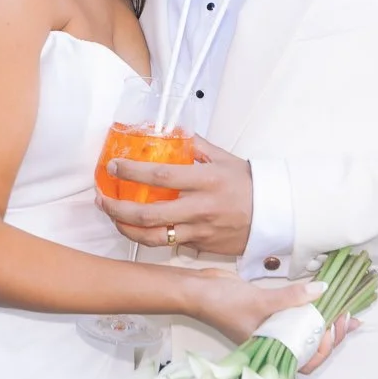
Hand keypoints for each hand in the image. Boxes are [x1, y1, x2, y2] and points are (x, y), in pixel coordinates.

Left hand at [98, 138, 253, 258]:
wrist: (274, 214)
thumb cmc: (248, 184)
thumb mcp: (224, 158)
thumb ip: (196, 146)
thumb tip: (173, 132)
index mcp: (205, 180)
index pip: (160, 177)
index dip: (131, 172)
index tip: (114, 167)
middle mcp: (200, 207)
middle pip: (148, 214)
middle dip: (117, 209)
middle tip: (103, 199)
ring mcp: (200, 230)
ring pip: (153, 237)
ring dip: (126, 229)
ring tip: (113, 218)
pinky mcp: (201, 246)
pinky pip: (170, 245)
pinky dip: (150, 238)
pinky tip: (138, 229)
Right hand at [180, 271, 353, 372]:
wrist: (199, 290)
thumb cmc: (223, 304)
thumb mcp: (261, 301)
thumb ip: (292, 297)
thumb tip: (323, 291)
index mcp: (270, 350)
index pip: (304, 361)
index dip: (323, 349)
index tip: (333, 329)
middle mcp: (274, 342)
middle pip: (310, 348)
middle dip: (331, 336)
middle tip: (345, 318)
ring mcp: (273, 328)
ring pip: (306, 332)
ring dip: (326, 325)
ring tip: (345, 313)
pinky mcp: (271, 312)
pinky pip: (297, 314)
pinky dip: (312, 309)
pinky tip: (324, 300)